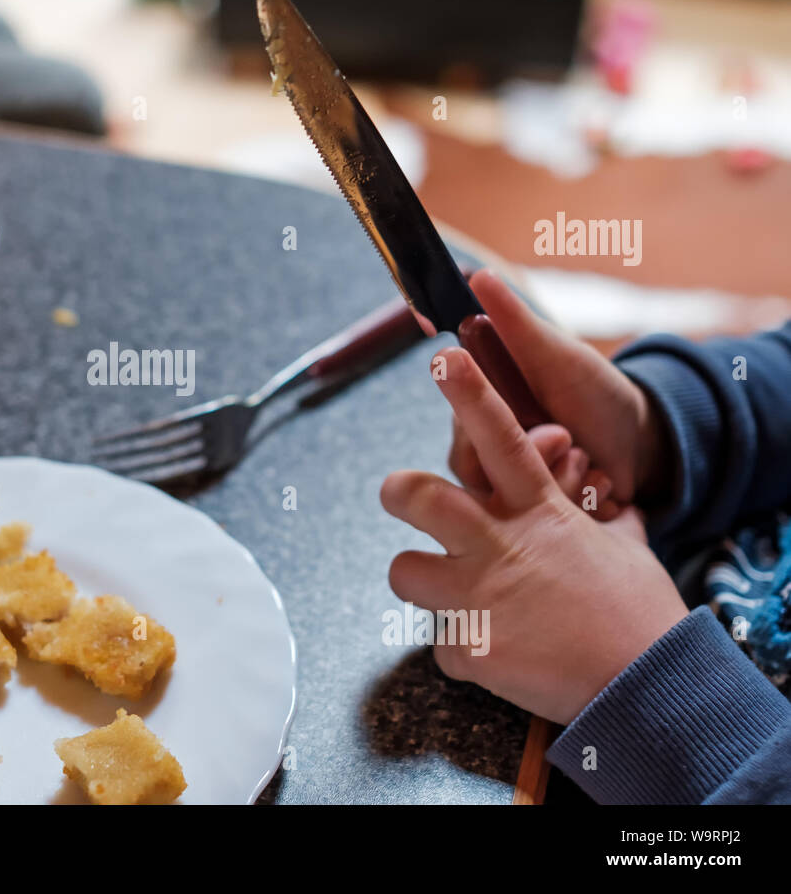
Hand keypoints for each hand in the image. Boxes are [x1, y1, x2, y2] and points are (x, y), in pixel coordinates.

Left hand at [381, 347, 687, 723]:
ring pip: (403, 571)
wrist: (648, 685)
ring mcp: (476, 597)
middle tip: (399, 495)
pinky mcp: (468, 648)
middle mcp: (498, 545)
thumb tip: (607, 497)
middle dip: (398, 491)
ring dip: (423, 581)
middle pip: (416, 496)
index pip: (500, 440)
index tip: (444, 360)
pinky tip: (497, 653)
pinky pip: (439, 642)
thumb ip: (602, 515)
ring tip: (453, 594)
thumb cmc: (640, 615)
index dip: (470, 396)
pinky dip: (463, 650)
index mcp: (539, 513)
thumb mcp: (625, 549)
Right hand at [447, 270, 667, 515]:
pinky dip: (586, 504)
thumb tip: (476, 275)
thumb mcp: (554, 353)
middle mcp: (493, 467)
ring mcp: (522, 500)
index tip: (547, 426)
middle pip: (488, 488)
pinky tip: (604, 484)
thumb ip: (511, 321)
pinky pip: (556, 529)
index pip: (464, 447)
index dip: (499, 439)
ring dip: (566, 483)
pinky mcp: (552, 526)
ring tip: (592, 462)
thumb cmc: (592, 390)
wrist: (644, 436)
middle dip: (541, 461)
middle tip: (570, 439)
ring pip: (522, 512)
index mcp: (482, 426)